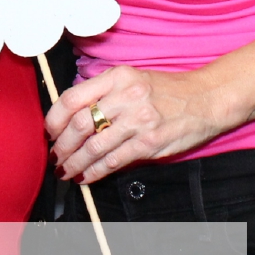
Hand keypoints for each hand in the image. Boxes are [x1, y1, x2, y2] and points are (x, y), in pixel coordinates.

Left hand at [45, 66, 229, 184]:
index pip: (72, 97)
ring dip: (75, 163)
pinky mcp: (149, 142)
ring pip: (94, 146)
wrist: (205, 98)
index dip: (54, 118)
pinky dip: (95, 172)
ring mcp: (138, 120)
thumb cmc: (166, 90)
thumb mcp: (132, 79)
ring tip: (66, 171)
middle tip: (55, 156)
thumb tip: (72, 118)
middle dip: (62, 145)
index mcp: (117, 77)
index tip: (50, 131)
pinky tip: (87, 177)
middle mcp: (126, 96)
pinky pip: (114, 161)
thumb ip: (104, 93)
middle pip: (79, 124)